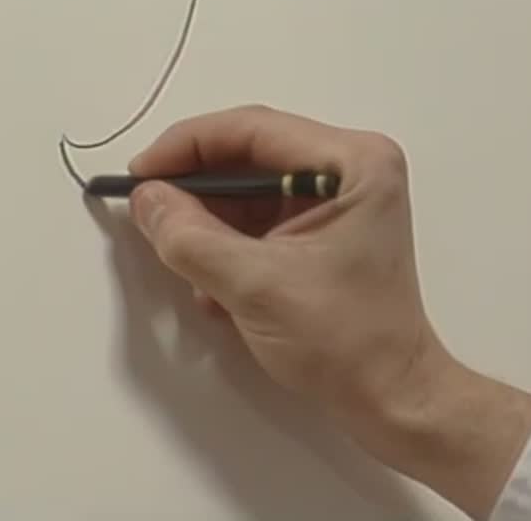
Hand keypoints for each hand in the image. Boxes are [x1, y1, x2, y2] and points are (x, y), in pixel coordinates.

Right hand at [127, 104, 530, 516]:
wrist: (391, 399)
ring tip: (182, 260)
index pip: (253, 130)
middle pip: (250, 155)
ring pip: (251, 190)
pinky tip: (212, 285)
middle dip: (195, 186)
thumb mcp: (254, 285)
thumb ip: (190, 237)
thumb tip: (145, 199)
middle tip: (146, 208)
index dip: (187, 146)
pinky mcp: (325, 230)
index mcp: (353, 161)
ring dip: (209, 223)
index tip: (139, 173)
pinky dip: (228, 244)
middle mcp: (351, 167)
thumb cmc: (342, 340)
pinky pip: (261, 218)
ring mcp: (340, 199)